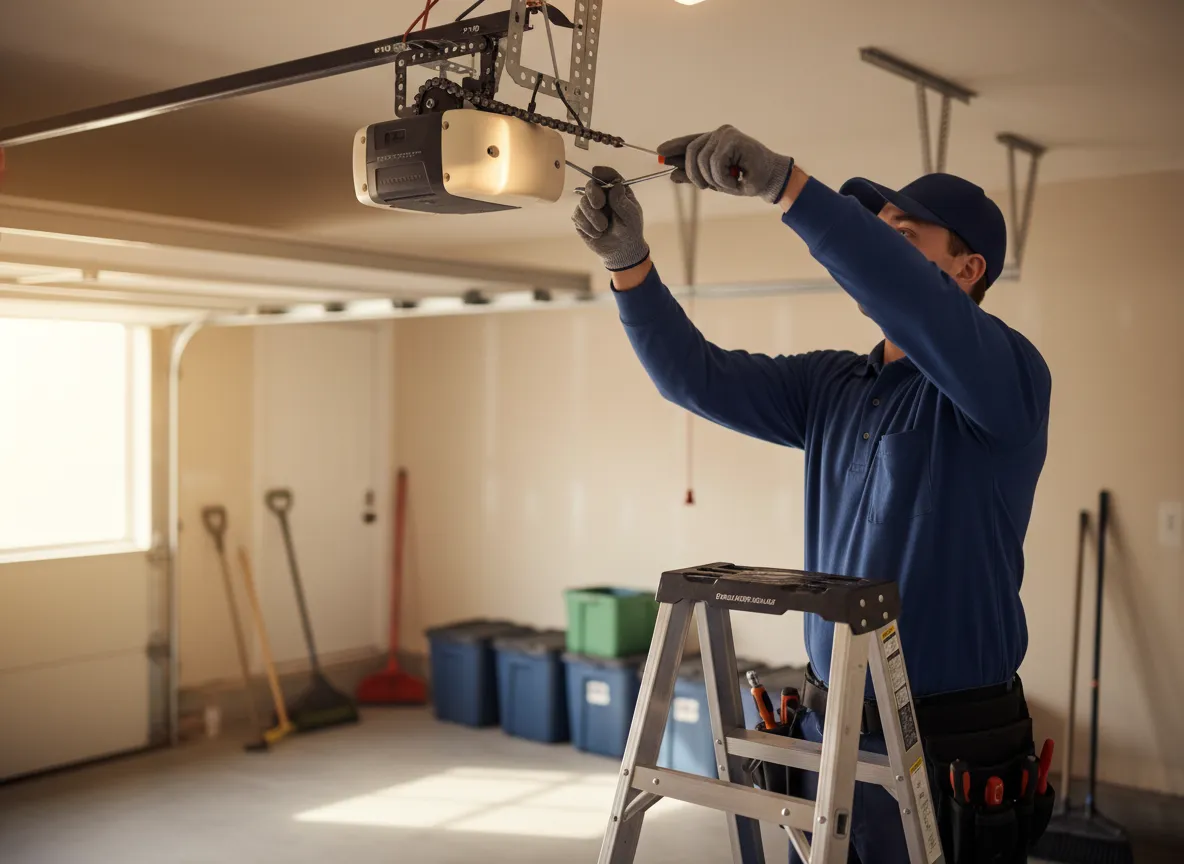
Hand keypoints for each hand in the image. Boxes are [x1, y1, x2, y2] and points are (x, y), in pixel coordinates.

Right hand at [572, 166, 649, 271]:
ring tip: (603, 228)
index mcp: (617, 191)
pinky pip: (577, 216)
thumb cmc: (630, 230)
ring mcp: (590, 206)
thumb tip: (616, 186)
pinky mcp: (581, 218)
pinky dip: (587, 226)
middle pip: (590, 186)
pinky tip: (596, 233)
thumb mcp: (631, 216)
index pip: (609, 176)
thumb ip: (622, 202)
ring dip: (592, 217)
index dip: (602, 172)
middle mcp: (602, 195)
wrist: (621, 250)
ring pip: (582, 202)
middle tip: (599, 205)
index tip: (596, 172)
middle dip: (593, 194)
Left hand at [658, 125, 793, 203]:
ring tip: (728, 184)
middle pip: (691, 152)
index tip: (660, 152)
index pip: (690, 142)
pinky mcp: (733, 139)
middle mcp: (718, 134)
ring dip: (713, 179)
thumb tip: (672, 174)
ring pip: (702, 159)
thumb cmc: (745, 180)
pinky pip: (715, 162)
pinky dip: (722, 178)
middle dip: (693, 174)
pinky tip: (733, 180)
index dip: (674, 146)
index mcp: (714, 142)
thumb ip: (695, 176)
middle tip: (705, 187)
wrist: (769, 180)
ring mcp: (725, 134)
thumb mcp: (715, 181)